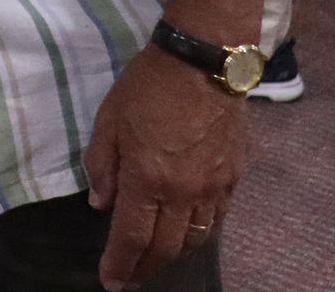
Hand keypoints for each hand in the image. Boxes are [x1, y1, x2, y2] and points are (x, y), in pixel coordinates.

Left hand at [85, 48, 245, 290]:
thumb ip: (102, 166)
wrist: (204, 63)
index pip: (132, 237)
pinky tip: (188, 230)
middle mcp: (183, 193)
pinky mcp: (234, 177)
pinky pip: (217, 218)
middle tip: (131, 277)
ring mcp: (214, 188)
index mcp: (147, 180)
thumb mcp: (108, 120)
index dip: (120, 264)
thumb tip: (100, 205)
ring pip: (195, 238)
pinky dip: (200, 232)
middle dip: (146, 268)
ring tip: (157, 258)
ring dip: (174, 254)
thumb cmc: (147, 87)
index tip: (111, 282)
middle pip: (167, 247)